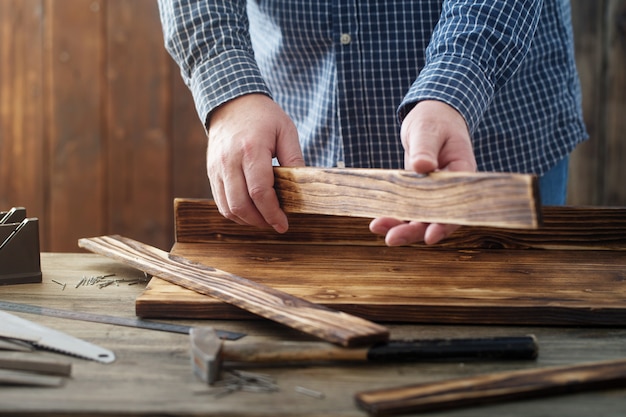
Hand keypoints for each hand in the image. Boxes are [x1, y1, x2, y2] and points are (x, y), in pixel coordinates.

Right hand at [207, 93, 304, 232]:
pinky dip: (235, 212)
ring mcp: (217, 168)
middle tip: (275, 224)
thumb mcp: (286, 130)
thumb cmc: (263, 116)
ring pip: (228, 208)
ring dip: (247, 220)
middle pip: (241, 205)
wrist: (231, 102)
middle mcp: (230, 161)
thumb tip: (302, 187)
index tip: (283, 224)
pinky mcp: (211, 172)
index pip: (259, 192)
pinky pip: (220, 201)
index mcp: (251, 150)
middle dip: (260, 221)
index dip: (272, 213)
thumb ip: (294, 159)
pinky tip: (250, 211)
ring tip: (264, 219)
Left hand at [369, 100, 475, 244]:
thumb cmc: (434, 120)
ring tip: (377, 228)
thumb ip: (425, 148)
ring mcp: (434, 193)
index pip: (457, 205)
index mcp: (461, 173)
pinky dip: (395, 217)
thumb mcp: (427, 130)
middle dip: (414, 231)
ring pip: (421, 218)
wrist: (431, 117)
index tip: (430, 236)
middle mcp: (450, 188)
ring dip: (401, 227)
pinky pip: (409, 210)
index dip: (444, 224)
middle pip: (436, 218)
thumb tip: (422, 166)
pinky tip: (378, 222)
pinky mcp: (419, 193)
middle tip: (391, 239)